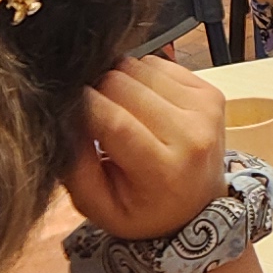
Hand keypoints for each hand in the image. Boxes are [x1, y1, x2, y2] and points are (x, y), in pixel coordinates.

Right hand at [64, 56, 228, 242]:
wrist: (197, 207)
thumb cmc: (142, 209)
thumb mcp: (97, 206)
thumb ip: (74, 166)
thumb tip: (62, 116)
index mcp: (164, 171)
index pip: (114, 121)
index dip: (81, 105)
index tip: (64, 107)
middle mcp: (192, 135)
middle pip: (123, 85)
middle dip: (95, 92)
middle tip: (90, 114)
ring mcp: (205, 110)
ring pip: (138, 67)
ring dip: (116, 82)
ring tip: (116, 110)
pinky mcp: (210, 92)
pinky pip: (158, 63)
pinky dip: (139, 76)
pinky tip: (140, 102)